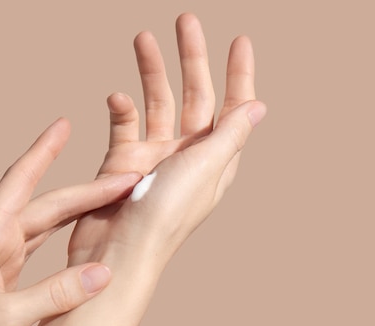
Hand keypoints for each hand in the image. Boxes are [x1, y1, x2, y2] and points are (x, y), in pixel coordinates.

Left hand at [0, 118, 140, 325]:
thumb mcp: (4, 317)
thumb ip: (55, 294)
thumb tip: (103, 273)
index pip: (22, 180)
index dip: (45, 150)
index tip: (64, 123)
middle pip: (46, 205)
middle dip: (86, 191)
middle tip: (126, 179)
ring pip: (43, 226)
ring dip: (75, 213)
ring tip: (109, 199)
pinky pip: (36, 251)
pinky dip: (60, 242)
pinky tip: (76, 237)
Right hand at [69, 13, 265, 268]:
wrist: (117, 253)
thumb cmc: (163, 219)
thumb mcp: (204, 170)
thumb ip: (230, 135)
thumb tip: (257, 105)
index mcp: (215, 159)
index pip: (233, 107)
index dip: (239, 74)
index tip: (239, 41)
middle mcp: (186, 155)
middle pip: (194, 97)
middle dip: (192, 59)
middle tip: (186, 21)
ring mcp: (153, 158)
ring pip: (157, 104)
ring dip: (152, 72)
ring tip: (143, 39)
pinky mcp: (123, 163)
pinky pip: (125, 126)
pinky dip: (121, 108)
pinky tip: (117, 97)